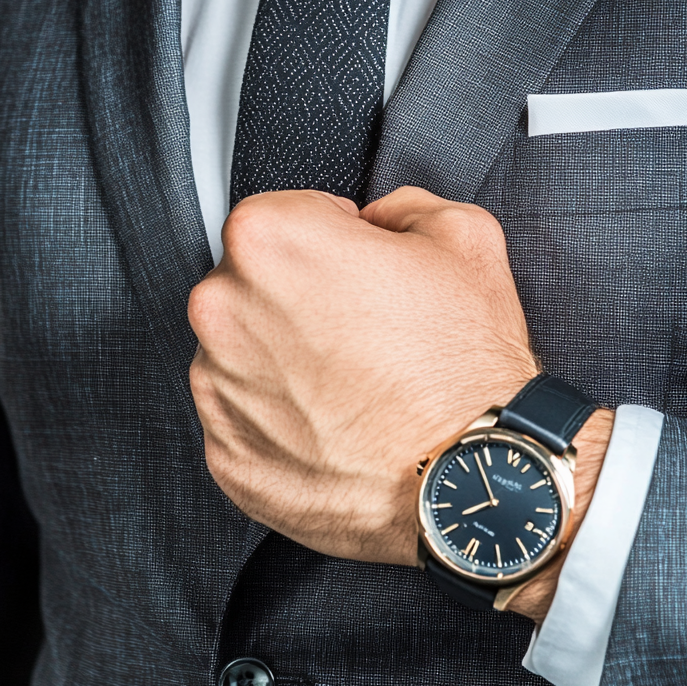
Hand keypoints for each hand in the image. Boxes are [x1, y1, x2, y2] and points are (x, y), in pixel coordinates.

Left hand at [188, 185, 541, 564]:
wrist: (469, 479)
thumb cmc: (462, 368)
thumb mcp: (464, 236)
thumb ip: (403, 206)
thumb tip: (380, 220)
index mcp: (270, 240)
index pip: (280, 214)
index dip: (330, 235)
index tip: (359, 267)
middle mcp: (224, 309)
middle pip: (252, 281)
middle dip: (300, 295)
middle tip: (364, 327)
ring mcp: (217, 388)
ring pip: (244, 352)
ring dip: (286, 358)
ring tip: (355, 382)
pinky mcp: (225, 454)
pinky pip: (245, 420)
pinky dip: (281, 421)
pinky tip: (337, 424)